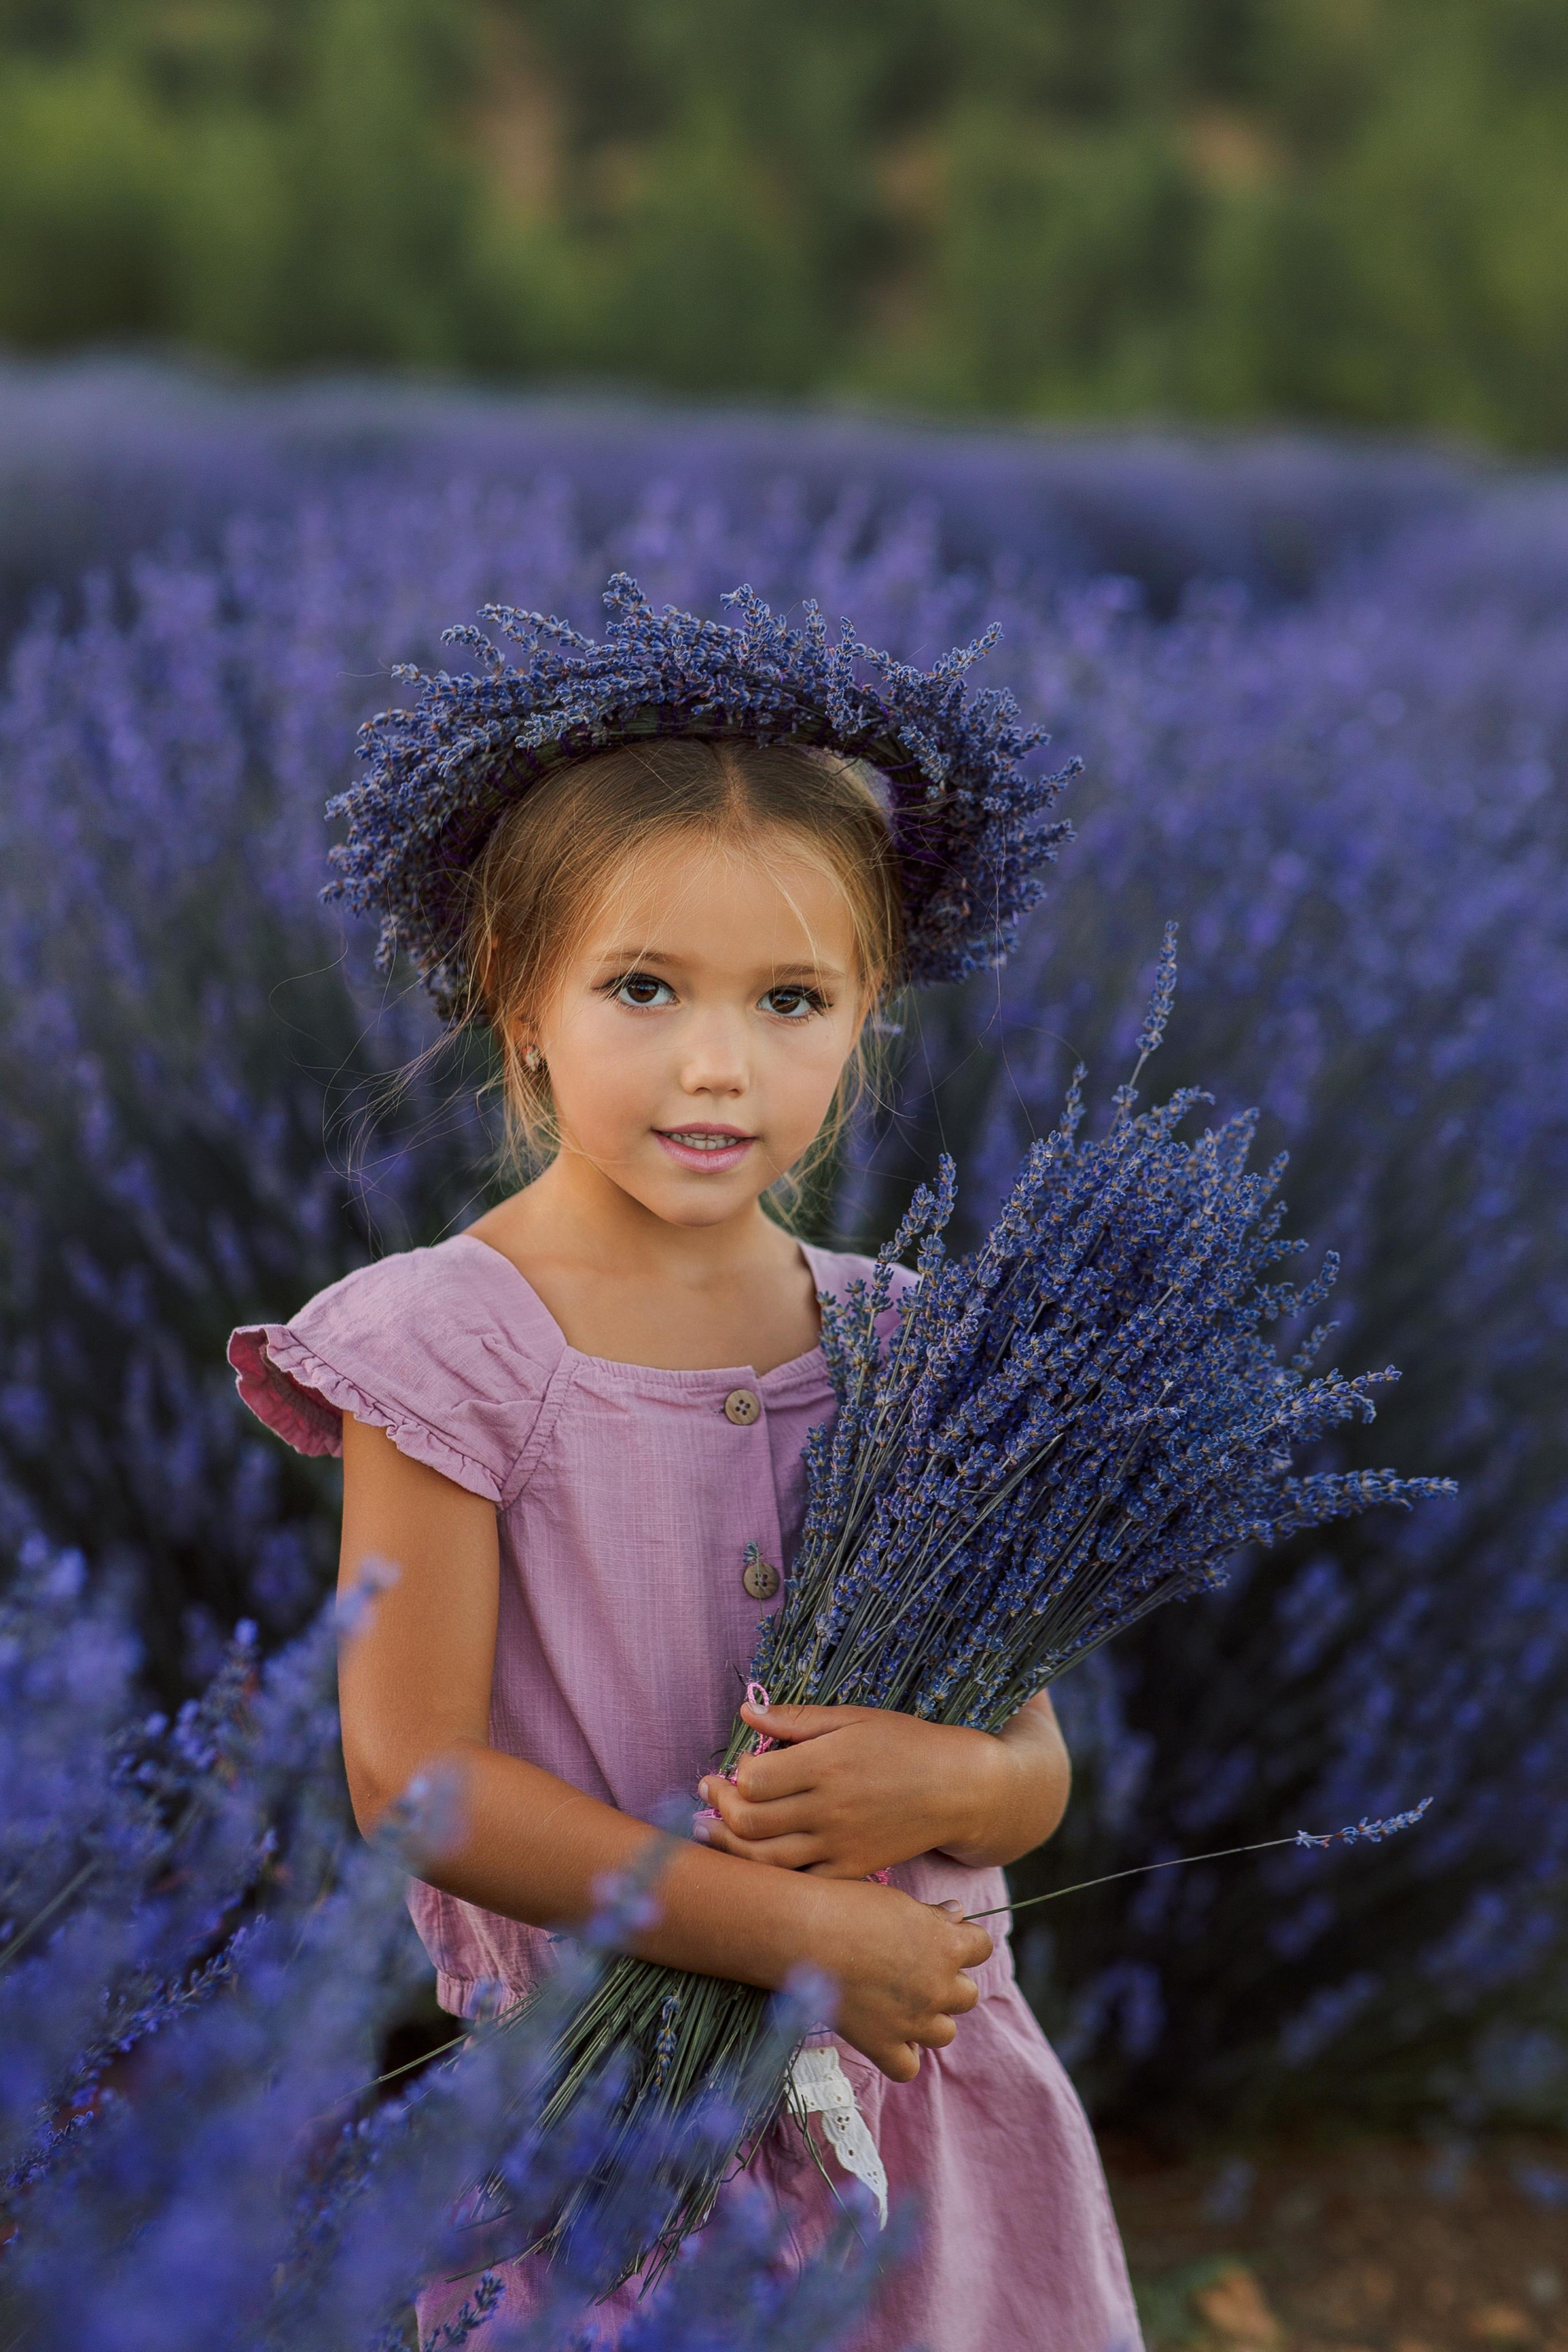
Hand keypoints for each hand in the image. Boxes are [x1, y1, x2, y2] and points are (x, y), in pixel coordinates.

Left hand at [698, 1699, 1012, 1878]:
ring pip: (764, 1860)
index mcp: (827, 1764)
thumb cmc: (907, 1744)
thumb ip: (797, 1720)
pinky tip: (756, 1855)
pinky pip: (799, 1882)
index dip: (735, 1773)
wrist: (960, 1790)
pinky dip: (770, 1873)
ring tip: (712, 1827)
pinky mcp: (852, 1871)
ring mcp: (840, 1846)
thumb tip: (745, 1713)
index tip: (738, 1765)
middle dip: (719, 1808)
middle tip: (711, 1793)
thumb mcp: (855, 1718)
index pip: (753, 1780)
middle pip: (749, 1821)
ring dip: (729, 1844)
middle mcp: (829, 1809)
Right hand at [793, 1875, 992, 2079]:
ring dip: (930, 2020)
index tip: (943, 1938)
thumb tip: (958, 1913)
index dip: (965, 1942)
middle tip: (915, 1972)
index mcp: (947, 1945)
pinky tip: (888, 2037)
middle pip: (967, 1995)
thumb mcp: (898, 1901)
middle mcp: (938, 1986)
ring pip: (945, 2033)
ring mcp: (912, 2020)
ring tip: (902, 2004)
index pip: (982, 1947)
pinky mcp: (882, 2045)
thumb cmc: (848, 1906)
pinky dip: (901, 2056)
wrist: (804, 1933)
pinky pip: (907, 2068)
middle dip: (947, 1984)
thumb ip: (933, 1915)